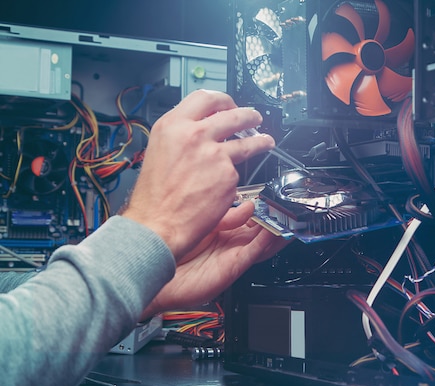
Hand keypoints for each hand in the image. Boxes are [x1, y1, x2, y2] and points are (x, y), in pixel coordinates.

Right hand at [121, 90, 274, 259]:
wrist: (157, 223)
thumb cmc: (153, 196)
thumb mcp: (159, 150)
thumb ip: (181, 135)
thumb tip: (200, 128)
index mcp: (173, 125)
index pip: (205, 98)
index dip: (222, 100)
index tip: (229, 105)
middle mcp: (195, 135)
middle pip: (232, 114)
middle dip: (249, 115)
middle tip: (255, 118)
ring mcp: (214, 154)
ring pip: (246, 142)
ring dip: (260, 140)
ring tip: (266, 141)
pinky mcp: (228, 175)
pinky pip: (236, 172)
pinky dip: (235, 177)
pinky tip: (229, 184)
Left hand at [140, 201, 289, 318]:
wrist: (154, 270)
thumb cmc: (170, 249)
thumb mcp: (203, 222)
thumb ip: (227, 215)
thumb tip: (248, 204)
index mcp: (224, 232)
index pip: (252, 219)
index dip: (265, 210)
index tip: (275, 198)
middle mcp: (231, 244)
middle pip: (262, 231)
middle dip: (277, 220)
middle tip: (289, 208)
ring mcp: (233, 255)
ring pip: (263, 243)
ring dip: (278, 232)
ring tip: (290, 219)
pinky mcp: (233, 266)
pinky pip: (253, 252)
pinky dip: (265, 242)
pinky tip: (274, 232)